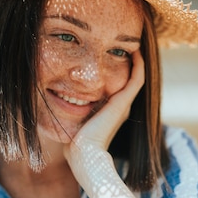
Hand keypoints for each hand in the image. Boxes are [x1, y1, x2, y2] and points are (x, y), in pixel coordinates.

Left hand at [63, 50, 144, 183]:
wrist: (85, 155)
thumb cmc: (75, 143)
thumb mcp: (74, 122)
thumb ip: (72, 111)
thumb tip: (58, 100)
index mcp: (112, 111)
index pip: (119, 86)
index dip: (117, 71)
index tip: (109, 54)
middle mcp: (121, 106)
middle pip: (129, 79)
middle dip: (126, 62)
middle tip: (122, 45)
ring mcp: (124, 104)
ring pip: (136, 76)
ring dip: (135, 60)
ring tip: (131, 43)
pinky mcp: (124, 102)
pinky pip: (137, 77)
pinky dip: (138, 64)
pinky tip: (134, 50)